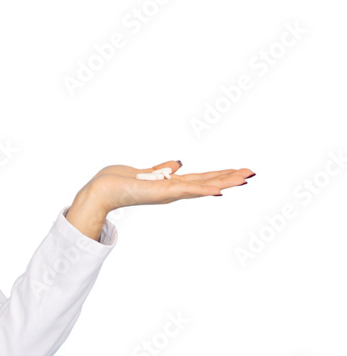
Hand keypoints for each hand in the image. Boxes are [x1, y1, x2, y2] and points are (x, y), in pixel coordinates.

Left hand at [85, 160, 254, 213]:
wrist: (103, 189)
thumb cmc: (122, 182)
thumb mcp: (149, 172)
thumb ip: (165, 169)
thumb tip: (179, 163)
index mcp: (172, 185)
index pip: (202, 179)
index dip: (221, 175)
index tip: (241, 172)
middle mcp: (174, 191)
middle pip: (208, 182)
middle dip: (229, 178)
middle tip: (252, 174)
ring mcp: (169, 193)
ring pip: (202, 186)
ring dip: (224, 182)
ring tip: (244, 179)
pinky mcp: (161, 192)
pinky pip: (186, 190)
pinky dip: (203, 190)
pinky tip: (219, 191)